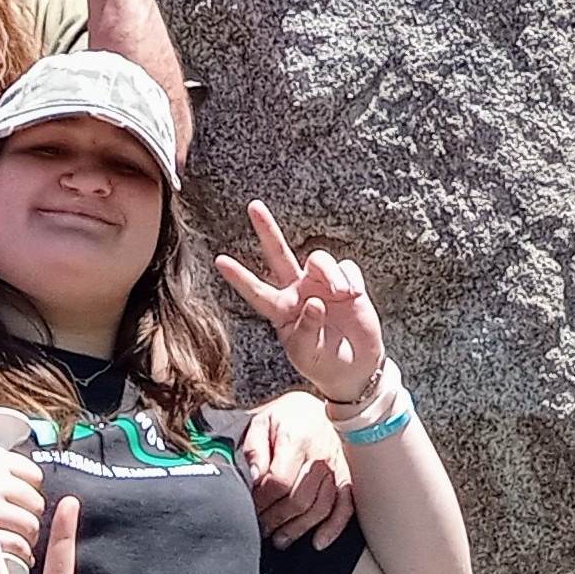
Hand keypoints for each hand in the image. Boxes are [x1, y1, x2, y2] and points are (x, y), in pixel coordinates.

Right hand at [0, 449, 43, 566]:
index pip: (32, 473)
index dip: (31, 489)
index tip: (25, 499)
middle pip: (34, 502)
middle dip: (32, 516)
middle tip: (23, 526)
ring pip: (29, 526)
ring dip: (28, 538)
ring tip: (21, 546)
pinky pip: (14, 548)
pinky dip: (20, 556)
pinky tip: (16, 562)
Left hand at [215, 200, 385, 402]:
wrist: (355, 367)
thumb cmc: (323, 361)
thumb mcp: (308, 354)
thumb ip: (307, 330)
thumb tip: (313, 302)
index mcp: (281, 310)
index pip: (256, 291)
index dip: (239, 277)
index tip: (219, 260)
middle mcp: (297, 291)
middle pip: (278, 254)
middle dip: (267, 230)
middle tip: (253, 206)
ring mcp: (321, 284)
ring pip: (318, 259)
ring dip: (329, 273)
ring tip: (342, 294)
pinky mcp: (347, 283)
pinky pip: (346, 266)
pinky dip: (350, 277)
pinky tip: (353, 295)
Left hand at [244, 391, 354, 549]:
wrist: (326, 402)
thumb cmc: (289, 415)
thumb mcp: (262, 421)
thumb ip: (254, 448)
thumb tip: (254, 476)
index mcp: (296, 440)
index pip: (278, 481)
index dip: (262, 500)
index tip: (250, 509)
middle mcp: (320, 457)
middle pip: (298, 499)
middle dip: (276, 519)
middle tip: (261, 529)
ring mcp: (337, 469)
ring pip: (320, 508)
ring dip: (298, 528)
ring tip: (280, 539)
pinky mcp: (349, 477)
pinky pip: (345, 507)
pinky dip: (334, 527)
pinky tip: (318, 541)